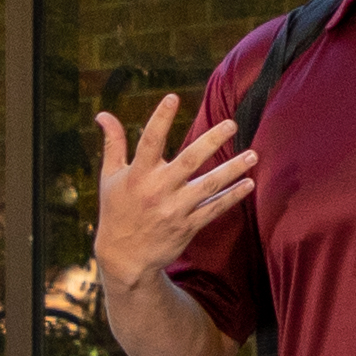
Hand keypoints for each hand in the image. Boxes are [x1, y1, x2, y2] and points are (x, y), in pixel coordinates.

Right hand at [90, 93, 257, 293]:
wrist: (125, 257)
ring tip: (253, 154)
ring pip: (209, 186)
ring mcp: (175, 209)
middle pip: (189, 161)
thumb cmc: (116, 211)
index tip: (173, 97)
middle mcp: (158, 190)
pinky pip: (214, 209)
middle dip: (211, 141)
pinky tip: (248, 184)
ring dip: (232, 169)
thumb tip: (103, 114)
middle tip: (232, 124)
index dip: (160, 119)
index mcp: (137, 175)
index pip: (149, 141)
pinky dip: (232, 197)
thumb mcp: (109, 177)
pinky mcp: (188, 226)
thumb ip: (113, 144)